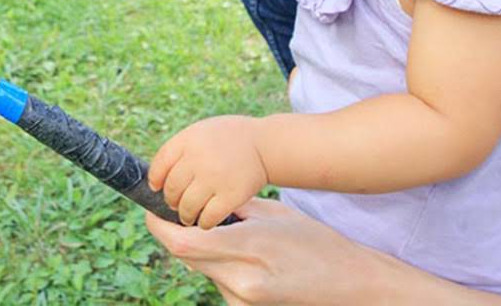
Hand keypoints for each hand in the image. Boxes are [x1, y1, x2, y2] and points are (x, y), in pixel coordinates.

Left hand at [147, 200, 500, 305]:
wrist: (350, 284)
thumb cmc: (316, 242)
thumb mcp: (274, 214)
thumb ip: (233, 212)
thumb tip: (197, 204)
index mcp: (249, 249)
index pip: (183, 241)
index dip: (158, 224)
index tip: (150, 208)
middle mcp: (240, 281)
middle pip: (186, 256)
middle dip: (177, 233)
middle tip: (176, 211)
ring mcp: (242, 301)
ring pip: (201, 269)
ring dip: (202, 250)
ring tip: (229, 234)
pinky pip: (218, 283)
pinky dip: (219, 266)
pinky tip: (244, 255)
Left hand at [149, 116, 268, 228]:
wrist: (264, 144)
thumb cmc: (227, 140)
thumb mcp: (200, 133)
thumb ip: (178, 152)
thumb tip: (155, 181)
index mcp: (188, 140)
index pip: (159, 166)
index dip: (156, 180)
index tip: (158, 187)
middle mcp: (199, 158)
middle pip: (172, 190)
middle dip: (171, 200)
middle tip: (176, 204)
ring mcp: (215, 178)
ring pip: (186, 207)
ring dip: (185, 215)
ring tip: (189, 215)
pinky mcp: (231, 195)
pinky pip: (208, 218)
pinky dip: (203, 222)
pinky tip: (206, 220)